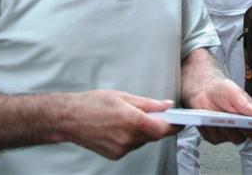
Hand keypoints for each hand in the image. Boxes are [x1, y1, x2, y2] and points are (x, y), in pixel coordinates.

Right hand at [61, 91, 177, 159]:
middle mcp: (128, 138)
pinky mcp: (115, 155)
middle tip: (157, 115)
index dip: (175, 125)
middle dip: (158, 126)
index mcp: (133, 121)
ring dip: (144, 131)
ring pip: (143, 141)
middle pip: (154, 135)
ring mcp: (121, 149)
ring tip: (132, 118)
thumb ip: (148, 103)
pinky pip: (132, 146)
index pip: (163, 128)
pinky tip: (121, 127)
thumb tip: (167, 105)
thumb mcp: (123, 96)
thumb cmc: (93, 103)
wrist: (69, 119)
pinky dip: (133, 137)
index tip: (182, 121)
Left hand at [189, 78, 251, 144]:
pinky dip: (209, 129)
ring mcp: (226, 134)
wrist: (205, 91)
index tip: (247, 125)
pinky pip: (212, 138)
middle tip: (227, 118)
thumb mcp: (234, 92)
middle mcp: (239, 129)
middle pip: (240, 139)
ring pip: (225, 139)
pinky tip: (207, 119)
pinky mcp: (214, 136)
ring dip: (219, 128)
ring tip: (214, 116)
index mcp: (249, 118)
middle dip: (232, 129)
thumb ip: (245, 103)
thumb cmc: (222, 90)